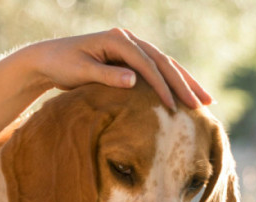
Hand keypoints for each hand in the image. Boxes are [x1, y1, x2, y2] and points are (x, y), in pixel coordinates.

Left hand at [24, 28, 213, 109]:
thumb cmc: (61, 65)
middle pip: (164, 61)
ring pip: (166, 64)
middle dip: (185, 84)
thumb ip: (106, 75)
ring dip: (187, 82)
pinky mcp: (131, 58)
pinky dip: (174, 82)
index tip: (173, 107)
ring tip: (207, 101)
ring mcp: (131, 47)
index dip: (162, 86)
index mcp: (117, 40)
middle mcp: (128, 39)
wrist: (49, 59)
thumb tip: (134, 80)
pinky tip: (189, 95)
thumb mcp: (80, 71)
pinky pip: (158, 70)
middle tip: (203, 104)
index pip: (147, 64)